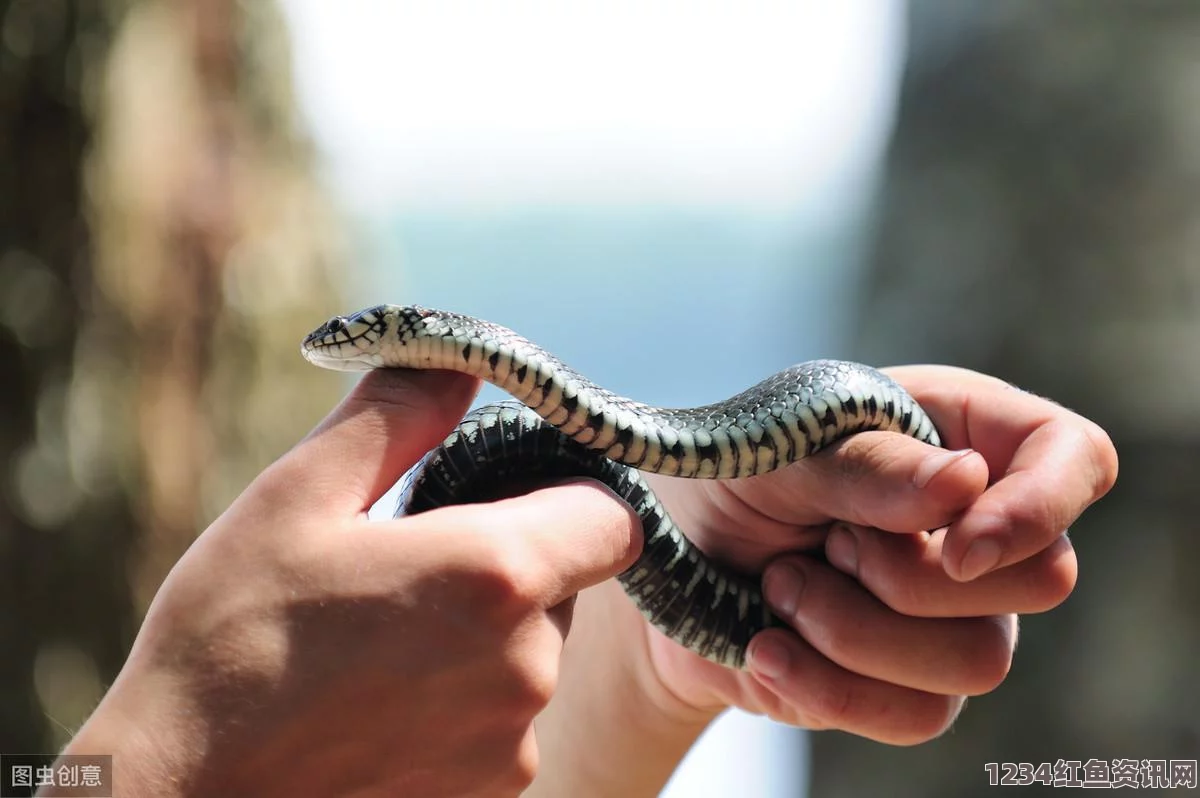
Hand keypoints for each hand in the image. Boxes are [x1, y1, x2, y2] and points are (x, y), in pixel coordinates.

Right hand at [61, 369, 640, 797]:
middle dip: (509, 563)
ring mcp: (511, 742)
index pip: (611, 518)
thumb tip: (458, 363)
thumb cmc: (230, 644)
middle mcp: (527, 666)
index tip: (505, 497)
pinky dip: (464, 701)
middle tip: (410, 567)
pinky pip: (505, 720)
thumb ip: (397, 418)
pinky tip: (381, 701)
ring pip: (535, 654)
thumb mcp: (297, 499)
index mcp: (494, 576)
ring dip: (484, 635)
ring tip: (382, 640)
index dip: (570, 496)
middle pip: (568, 584)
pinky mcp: (490, 795)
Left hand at [637, 365, 1117, 742]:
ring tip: (780, 588)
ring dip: (856, 629)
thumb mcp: (778, 449)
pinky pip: (918, 714)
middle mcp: (976, 524)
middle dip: (912, 575)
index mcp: (960, 433)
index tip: (958, 543)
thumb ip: (865, 464)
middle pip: (1042, 576)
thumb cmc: (729, 477)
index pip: (1075, 458)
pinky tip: (769, 649)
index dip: (1040, 505)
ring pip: (980, 661)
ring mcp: (956, 612)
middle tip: (825, 544)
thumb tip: (967, 483)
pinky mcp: (913, 684)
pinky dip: (830, 685)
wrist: (669, 564)